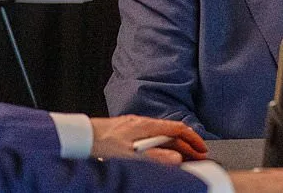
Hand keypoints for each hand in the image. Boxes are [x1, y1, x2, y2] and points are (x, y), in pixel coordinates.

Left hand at [88, 115, 207, 161]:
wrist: (80, 136)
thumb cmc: (101, 144)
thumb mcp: (130, 155)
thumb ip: (155, 158)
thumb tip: (176, 159)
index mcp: (147, 126)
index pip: (178, 129)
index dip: (193, 139)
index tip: (202, 150)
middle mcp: (142, 123)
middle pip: (171, 132)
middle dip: (186, 145)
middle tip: (196, 158)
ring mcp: (135, 126)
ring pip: (161, 135)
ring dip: (174, 146)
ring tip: (181, 159)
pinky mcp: (126, 131)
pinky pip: (151, 137)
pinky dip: (161, 146)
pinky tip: (158, 154)